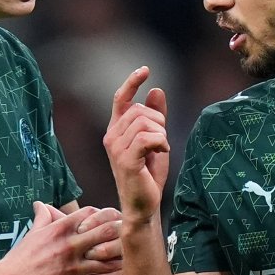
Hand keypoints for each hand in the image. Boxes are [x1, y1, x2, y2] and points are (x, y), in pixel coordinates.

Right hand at [0, 202, 122, 274]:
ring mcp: (73, 265)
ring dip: (122, 256)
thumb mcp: (33, 232)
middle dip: (122, 231)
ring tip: (135, 254)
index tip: (116, 219)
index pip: (92, 213)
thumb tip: (41, 204)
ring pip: (107, 257)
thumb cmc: (21, 257)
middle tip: (133, 233)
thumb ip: (43, 217)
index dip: (107, 214)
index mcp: (61, 228)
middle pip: (106, 231)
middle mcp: (69, 244)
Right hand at [104, 66, 169, 223]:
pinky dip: (160, 141)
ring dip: (161, 133)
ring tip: (161, 148)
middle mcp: (111, 136)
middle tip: (162, 140)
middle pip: (140, 110)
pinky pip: (146, 137)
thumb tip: (157, 90)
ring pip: (145, 122)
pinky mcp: (126, 160)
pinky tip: (162, 151)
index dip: (132, 82)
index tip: (145, 70)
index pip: (121, 99)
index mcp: (116, 130)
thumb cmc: (148, 174)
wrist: (143, 204)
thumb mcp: (156, 140)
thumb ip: (156, 117)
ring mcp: (116, 148)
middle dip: (159, 121)